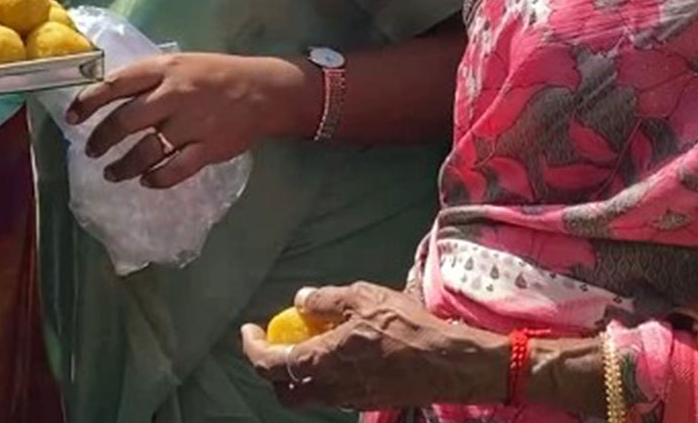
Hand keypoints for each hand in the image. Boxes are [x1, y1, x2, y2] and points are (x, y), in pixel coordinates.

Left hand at [64, 53, 318, 186]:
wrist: (264, 90)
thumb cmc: (215, 74)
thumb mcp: (179, 63)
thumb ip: (148, 77)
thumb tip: (106, 92)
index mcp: (164, 69)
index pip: (116, 84)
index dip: (88, 101)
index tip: (71, 117)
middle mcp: (175, 95)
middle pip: (126, 121)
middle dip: (102, 139)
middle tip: (90, 150)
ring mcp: (192, 123)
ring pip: (147, 150)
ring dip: (124, 166)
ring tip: (111, 174)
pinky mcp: (208, 148)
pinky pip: (175, 170)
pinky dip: (156, 179)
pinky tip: (146, 181)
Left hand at [241, 282, 506, 409]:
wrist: (449, 363)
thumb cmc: (407, 327)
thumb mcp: (363, 297)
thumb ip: (326, 299)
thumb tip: (300, 299)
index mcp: (324, 361)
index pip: (270, 364)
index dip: (251, 348)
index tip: (248, 329)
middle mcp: (331, 387)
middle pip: (284, 391)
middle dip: (271, 369)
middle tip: (273, 341)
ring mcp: (349, 399)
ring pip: (308, 395)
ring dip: (298, 373)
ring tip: (307, 340)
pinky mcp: (366, 401)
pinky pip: (332, 393)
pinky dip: (322, 375)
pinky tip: (336, 350)